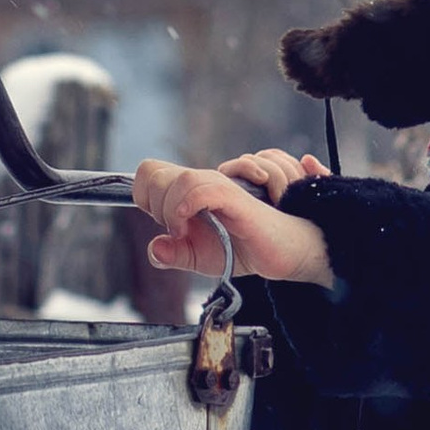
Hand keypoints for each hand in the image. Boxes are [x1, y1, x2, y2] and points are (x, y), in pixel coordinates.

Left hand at [133, 157, 335, 286]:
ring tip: (184, 229)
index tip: (161, 222)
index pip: (151, 171)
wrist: (284, 253)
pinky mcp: (236, 196)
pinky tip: (189, 224)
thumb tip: (154, 248)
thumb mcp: (201, 258)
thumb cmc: (247, 249)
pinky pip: (202, 188)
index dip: (144, 195)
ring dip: (170, 208)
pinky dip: (187, 206)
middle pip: (156, 171)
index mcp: (193, 190)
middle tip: (176, 228)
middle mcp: (205, 180)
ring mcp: (222, 184)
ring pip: (178, 178)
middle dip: (154, 205)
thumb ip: (175, 253)